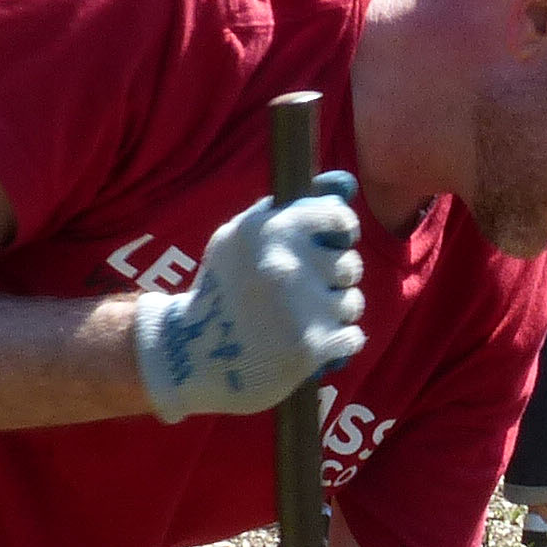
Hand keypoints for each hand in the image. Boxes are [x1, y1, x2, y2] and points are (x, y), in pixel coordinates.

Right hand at [135, 173, 365, 420]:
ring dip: (335, 313)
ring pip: (352, 302)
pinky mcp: (312, 347)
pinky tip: (310, 344)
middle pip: (350, 265)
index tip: (339, 241)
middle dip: (335, 279)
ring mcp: (302, 308)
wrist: (193, 355)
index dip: (343, 231)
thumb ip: (279, 213)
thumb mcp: (234, 239)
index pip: (338, 217)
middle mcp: (288, 264)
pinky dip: (337, 342)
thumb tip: (338, 190)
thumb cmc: (220, 292)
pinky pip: (353, 337)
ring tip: (303, 321)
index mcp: (271, 230)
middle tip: (307, 293)